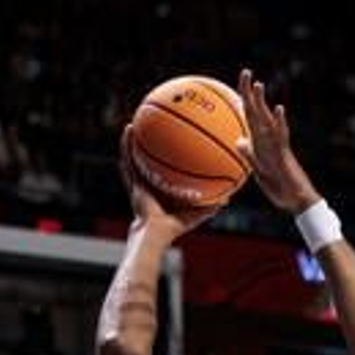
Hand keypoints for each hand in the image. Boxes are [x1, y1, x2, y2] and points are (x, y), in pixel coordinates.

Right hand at [119, 125, 217, 240]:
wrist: (156, 232)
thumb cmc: (174, 227)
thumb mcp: (196, 214)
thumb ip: (210, 207)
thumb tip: (228, 199)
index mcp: (163, 192)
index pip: (165, 174)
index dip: (168, 161)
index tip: (173, 144)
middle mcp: (150, 186)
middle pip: (149, 162)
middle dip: (150, 147)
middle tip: (153, 128)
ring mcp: (139, 183)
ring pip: (135, 157)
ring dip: (134, 140)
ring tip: (136, 122)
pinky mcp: (132, 181)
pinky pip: (129, 159)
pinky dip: (127, 145)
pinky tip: (129, 129)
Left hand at [238, 69, 317, 212]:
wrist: (297, 201)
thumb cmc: (280, 188)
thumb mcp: (259, 171)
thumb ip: (250, 155)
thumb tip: (239, 141)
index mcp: (260, 144)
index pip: (249, 117)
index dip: (243, 100)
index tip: (238, 84)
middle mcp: (269, 141)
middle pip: (257, 112)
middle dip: (250, 93)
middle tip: (245, 71)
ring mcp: (277, 146)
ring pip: (268, 121)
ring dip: (262, 103)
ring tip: (258, 85)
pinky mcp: (285, 155)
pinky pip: (281, 137)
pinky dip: (280, 122)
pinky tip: (279, 108)